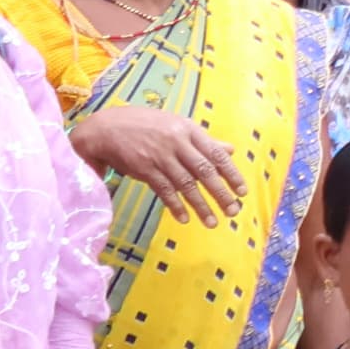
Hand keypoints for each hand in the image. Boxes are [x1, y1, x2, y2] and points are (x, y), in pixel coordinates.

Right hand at [69, 106, 245, 222]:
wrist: (106, 127)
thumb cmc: (146, 126)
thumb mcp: (177, 126)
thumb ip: (204, 140)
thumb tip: (230, 150)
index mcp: (189, 130)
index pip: (217, 154)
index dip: (232, 174)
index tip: (243, 192)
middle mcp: (177, 143)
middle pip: (205, 171)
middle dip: (221, 194)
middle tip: (233, 211)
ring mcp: (160, 156)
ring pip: (185, 184)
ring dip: (200, 205)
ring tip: (212, 222)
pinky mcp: (144, 168)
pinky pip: (164, 190)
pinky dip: (175, 205)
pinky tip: (184, 218)